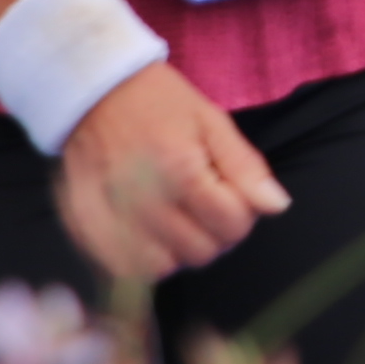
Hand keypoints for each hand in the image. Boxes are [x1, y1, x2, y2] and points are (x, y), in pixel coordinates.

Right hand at [54, 62, 287, 284]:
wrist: (94, 92)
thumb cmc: (158, 103)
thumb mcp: (212, 121)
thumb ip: (246, 167)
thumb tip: (277, 206)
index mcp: (180, 170)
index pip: (233, 225)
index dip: (240, 211)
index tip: (227, 192)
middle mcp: (144, 202)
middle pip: (203, 252)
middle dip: (212, 232)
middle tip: (200, 201)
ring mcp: (111, 221)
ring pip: (166, 269)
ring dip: (177, 249)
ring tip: (172, 214)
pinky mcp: (87, 232)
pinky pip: (126, 271)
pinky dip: (143, 259)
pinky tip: (146, 230)